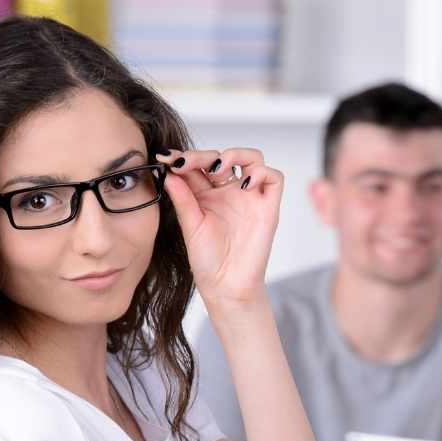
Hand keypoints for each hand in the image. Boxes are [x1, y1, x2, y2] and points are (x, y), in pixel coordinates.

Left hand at [157, 148, 281, 306]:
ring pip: (252, 159)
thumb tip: (170, 172)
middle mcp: (229, 192)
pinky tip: (245, 183)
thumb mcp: (189, 226)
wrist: (226, 285)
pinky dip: (263, 173)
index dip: (183, 157)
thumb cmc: (208, 261)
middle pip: (223, 157)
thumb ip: (182, 198)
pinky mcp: (268, 207)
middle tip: (185, 163)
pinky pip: (274, 178)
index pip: (198, 166)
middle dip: (203, 155)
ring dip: (236, 154)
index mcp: (207, 195)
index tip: (166, 158)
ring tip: (219, 169)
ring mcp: (250, 197)